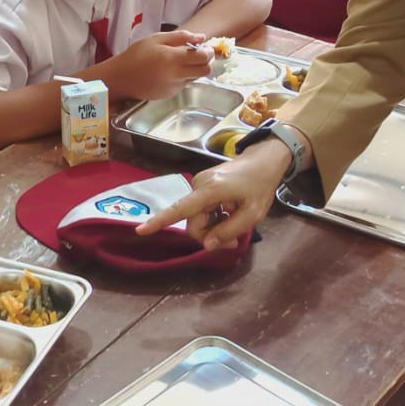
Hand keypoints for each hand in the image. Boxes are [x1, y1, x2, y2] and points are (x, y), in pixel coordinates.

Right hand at [101, 29, 212, 99]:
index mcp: (173, 58)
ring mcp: (174, 87)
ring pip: (196, 78)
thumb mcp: (156, 39)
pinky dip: (182, 77)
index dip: (208, 51)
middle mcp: (176, 75)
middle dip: (206, 62)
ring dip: (194, 70)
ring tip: (179, 63)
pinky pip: (183, 85)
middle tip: (197, 55)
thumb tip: (201, 37)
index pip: (203, 57)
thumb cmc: (136, 55)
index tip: (204, 47)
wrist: (120, 78)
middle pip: (205, 71)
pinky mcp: (170, 95)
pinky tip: (168, 72)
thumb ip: (181, 37)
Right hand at [137, 138, 290, 250]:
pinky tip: (229, 214)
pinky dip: (213, 218)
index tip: (140, 230)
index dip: (159, 221)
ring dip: (213, 228)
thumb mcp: (253, 214)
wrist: (264, 159)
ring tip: (235, 227)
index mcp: (209, 191)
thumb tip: (206, 245)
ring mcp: (199, 184)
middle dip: (210, 236)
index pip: (180, 209)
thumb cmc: (261, 185)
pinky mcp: (202, 186)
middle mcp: (198, 186)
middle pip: (193, 222)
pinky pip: (201, 210)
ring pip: (197, 218)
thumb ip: (229, 230)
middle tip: (233, 241)